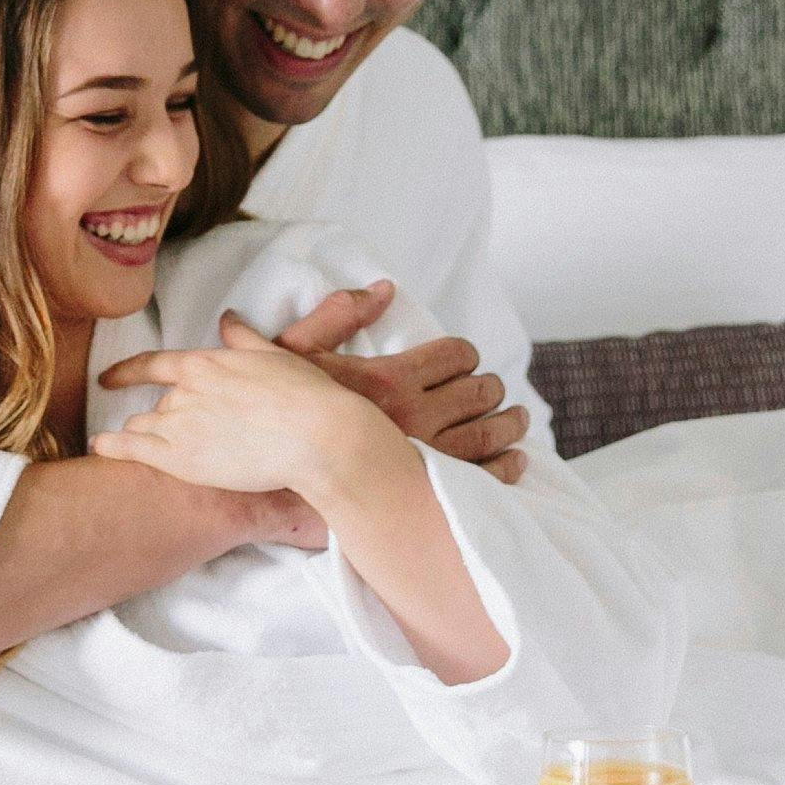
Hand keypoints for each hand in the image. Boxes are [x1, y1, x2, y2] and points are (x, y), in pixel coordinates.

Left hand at [94, 319, 402, 501]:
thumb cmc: (303, 394)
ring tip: (142, 449)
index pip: (153, 365)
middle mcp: (185, 393)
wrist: (316, 436)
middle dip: (164, 418)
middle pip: (158, 406)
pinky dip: (111, 447)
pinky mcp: (180, 460)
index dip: (126, 372)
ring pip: (143, 428)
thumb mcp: (272, 355)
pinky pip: (131, 450)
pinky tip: (99, 449)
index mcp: (204, 365)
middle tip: (179, 436)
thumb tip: (228, 318)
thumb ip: (242, 338)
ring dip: (144, 436)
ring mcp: (179, 426)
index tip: (108, 378)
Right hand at [268, 279, 528, 483]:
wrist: (267, 489)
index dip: (466, 355)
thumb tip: (382, 290)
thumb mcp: (294, 355)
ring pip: (491, 432)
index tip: (465, 361)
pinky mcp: (431, 494)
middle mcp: (415, 416)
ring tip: (517, 419)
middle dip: (490, 387)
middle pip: (479, 392)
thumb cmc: (277, 420)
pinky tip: (515, 460)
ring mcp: (427, 458)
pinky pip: (487, 478)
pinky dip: (509, 466)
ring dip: (511, 422)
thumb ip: (336, 315)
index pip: (455, 355)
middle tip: (493, 390)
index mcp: (389, 379)